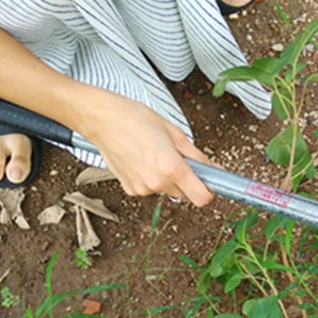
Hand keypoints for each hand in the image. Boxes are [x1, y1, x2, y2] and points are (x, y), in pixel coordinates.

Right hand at [80, 92, 214, 207]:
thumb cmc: (136, 119)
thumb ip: (198, 156)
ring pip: (168, 191)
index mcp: (172, 168)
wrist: (102, 118)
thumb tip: (215, 169)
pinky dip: (151, 178)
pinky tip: (142, 160)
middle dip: (187, 181)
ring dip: (168, 179)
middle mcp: (157, 183)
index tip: (208, 181)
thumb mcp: (175, 133)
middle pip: (186, 194)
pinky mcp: (130, 189)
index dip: (208, 190)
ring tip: (155, 155)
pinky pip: (151, 189)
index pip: (202, 198)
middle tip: (178, 159)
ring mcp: (142, 189)